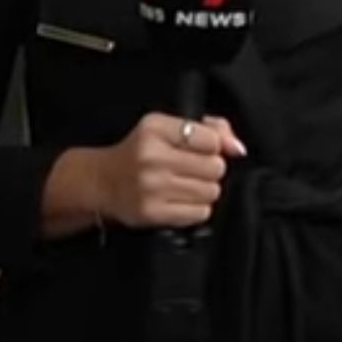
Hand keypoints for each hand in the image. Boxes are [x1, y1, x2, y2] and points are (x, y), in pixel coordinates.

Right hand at [93, 113, 246, 228]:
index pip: (211, 139)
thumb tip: (238, 148)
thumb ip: (210, 128)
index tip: (200, 150)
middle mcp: (151, 156)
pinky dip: (196, 209)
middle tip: (192, 170)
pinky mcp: (153, 213)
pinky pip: (200, 213)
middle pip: (215, 167)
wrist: (103, 182)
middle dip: (210, 170)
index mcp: (155, 128)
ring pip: (211, 191)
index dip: (212, 147)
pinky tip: (180, 200)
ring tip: (185, 186)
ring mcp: (151, 187)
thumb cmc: (142, 153)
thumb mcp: (168, 128)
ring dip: (204, 190)